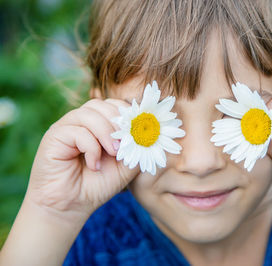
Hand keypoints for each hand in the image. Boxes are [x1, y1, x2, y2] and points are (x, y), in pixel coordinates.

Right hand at [26, 98, 138, 221]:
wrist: (71, 206)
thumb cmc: (98, 184)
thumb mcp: (126, 166)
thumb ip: (137, 147)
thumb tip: (149, 131)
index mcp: (97, 124)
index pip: (113, 105)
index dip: (128, 115)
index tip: (138, 132)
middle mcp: (80, 121)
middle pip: (101, 105)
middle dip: (118, 123)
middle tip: (124, 145)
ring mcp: (66, 127)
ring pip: (89, 114)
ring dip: (106, 134)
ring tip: (113, 154)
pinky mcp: (54, 136)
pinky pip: (77, 131)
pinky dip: (91, 148)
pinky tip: (94, 165)